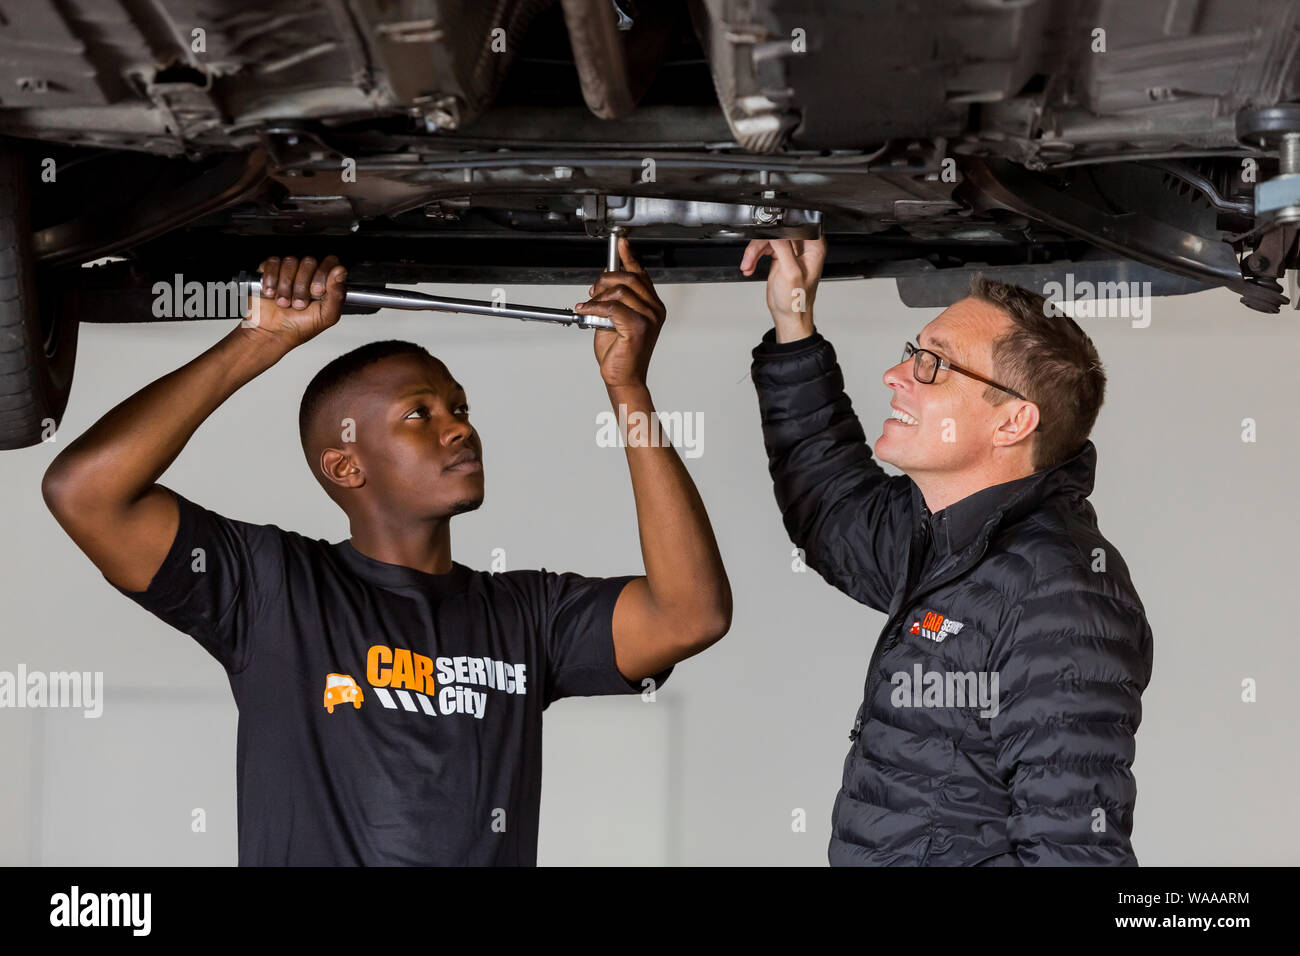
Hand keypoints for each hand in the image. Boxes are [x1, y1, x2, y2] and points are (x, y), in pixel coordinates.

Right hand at [243, 255, 346, 350]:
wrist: (272, 334)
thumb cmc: (299, 327)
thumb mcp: (326, 316)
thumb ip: (337, 295)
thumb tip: (341, 272)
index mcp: (324, 282)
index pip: (330, 262)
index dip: (322, 275)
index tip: (316, 292)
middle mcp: (308, 274)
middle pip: (309, 261)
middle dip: (302, 286)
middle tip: (299, 303)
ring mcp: (289, 271)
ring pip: (291, 262)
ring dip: (286, 286)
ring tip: (284, 302)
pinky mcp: (270, 270)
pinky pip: (273, 262)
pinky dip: (271, 281)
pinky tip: (272, 294)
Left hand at [574, 237, 665, 389]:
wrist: (623, 377)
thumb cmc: (620, 352)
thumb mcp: (614, 319)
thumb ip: (614, 299)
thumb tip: (606, 279)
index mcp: (653, 306)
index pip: (641, 275)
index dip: (629, 257)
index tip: (621, 244)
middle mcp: (655, 310)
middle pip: (629, 278)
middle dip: (605, 280)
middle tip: (592, 290)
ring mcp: (649, 318)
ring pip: (619, 291)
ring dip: (598, 296)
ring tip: (588, 306)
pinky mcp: (638, 327)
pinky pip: (611, 307)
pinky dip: (594, 307)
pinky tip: (586, 312)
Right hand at [739, 237, 826, 341]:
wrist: (788, 315)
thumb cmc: (797, 300)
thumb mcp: (790, 272)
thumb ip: (782, 248)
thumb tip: (774, 231)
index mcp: (814, 247)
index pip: (795, 226)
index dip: (780, 227)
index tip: (766, 232)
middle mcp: (803, 247)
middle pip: (778, 231)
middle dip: (761, 243)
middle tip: (752, 255)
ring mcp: (791, 251)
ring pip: (768, 239)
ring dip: (754, 252)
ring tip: (748, 265)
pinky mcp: (780, 257)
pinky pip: (763, 249)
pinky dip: (754, 257)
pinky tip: (750, 266)